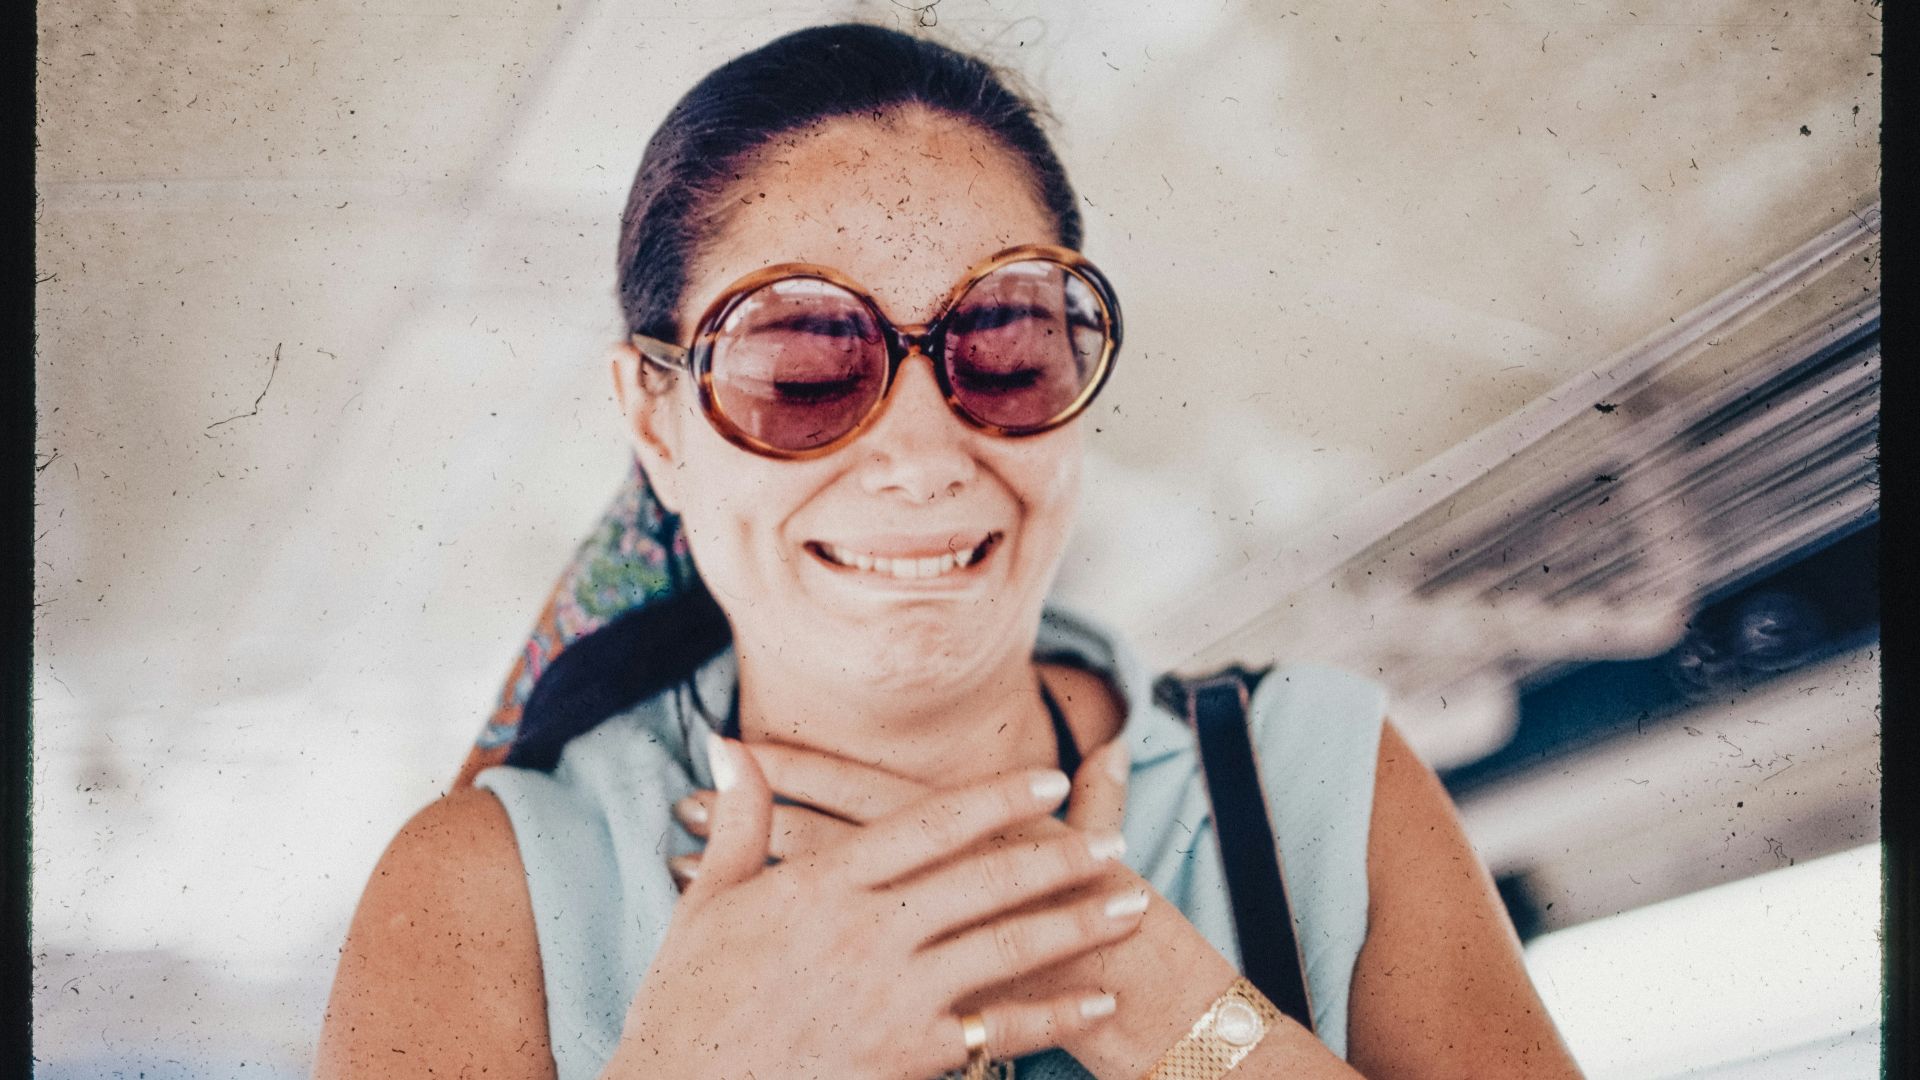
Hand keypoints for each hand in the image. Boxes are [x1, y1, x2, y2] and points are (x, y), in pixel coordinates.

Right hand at [607, 733, 1145, 1079]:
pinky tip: (1096, 1000)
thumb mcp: (707, 902)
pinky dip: (1054, 1014)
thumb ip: (741, 822)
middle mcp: (869, 933)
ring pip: (1006, 948)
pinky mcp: (907, 1055)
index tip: (1045, 781)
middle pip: (985, 881)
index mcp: (823, 884)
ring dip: (1076, 923)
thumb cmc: (687, 1001)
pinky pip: (998, 1031)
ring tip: (1130, 906)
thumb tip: (731, 747)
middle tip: (1114, 843)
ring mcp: (894, 996)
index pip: (927, 824)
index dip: (994, 799)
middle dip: (1058, 858)